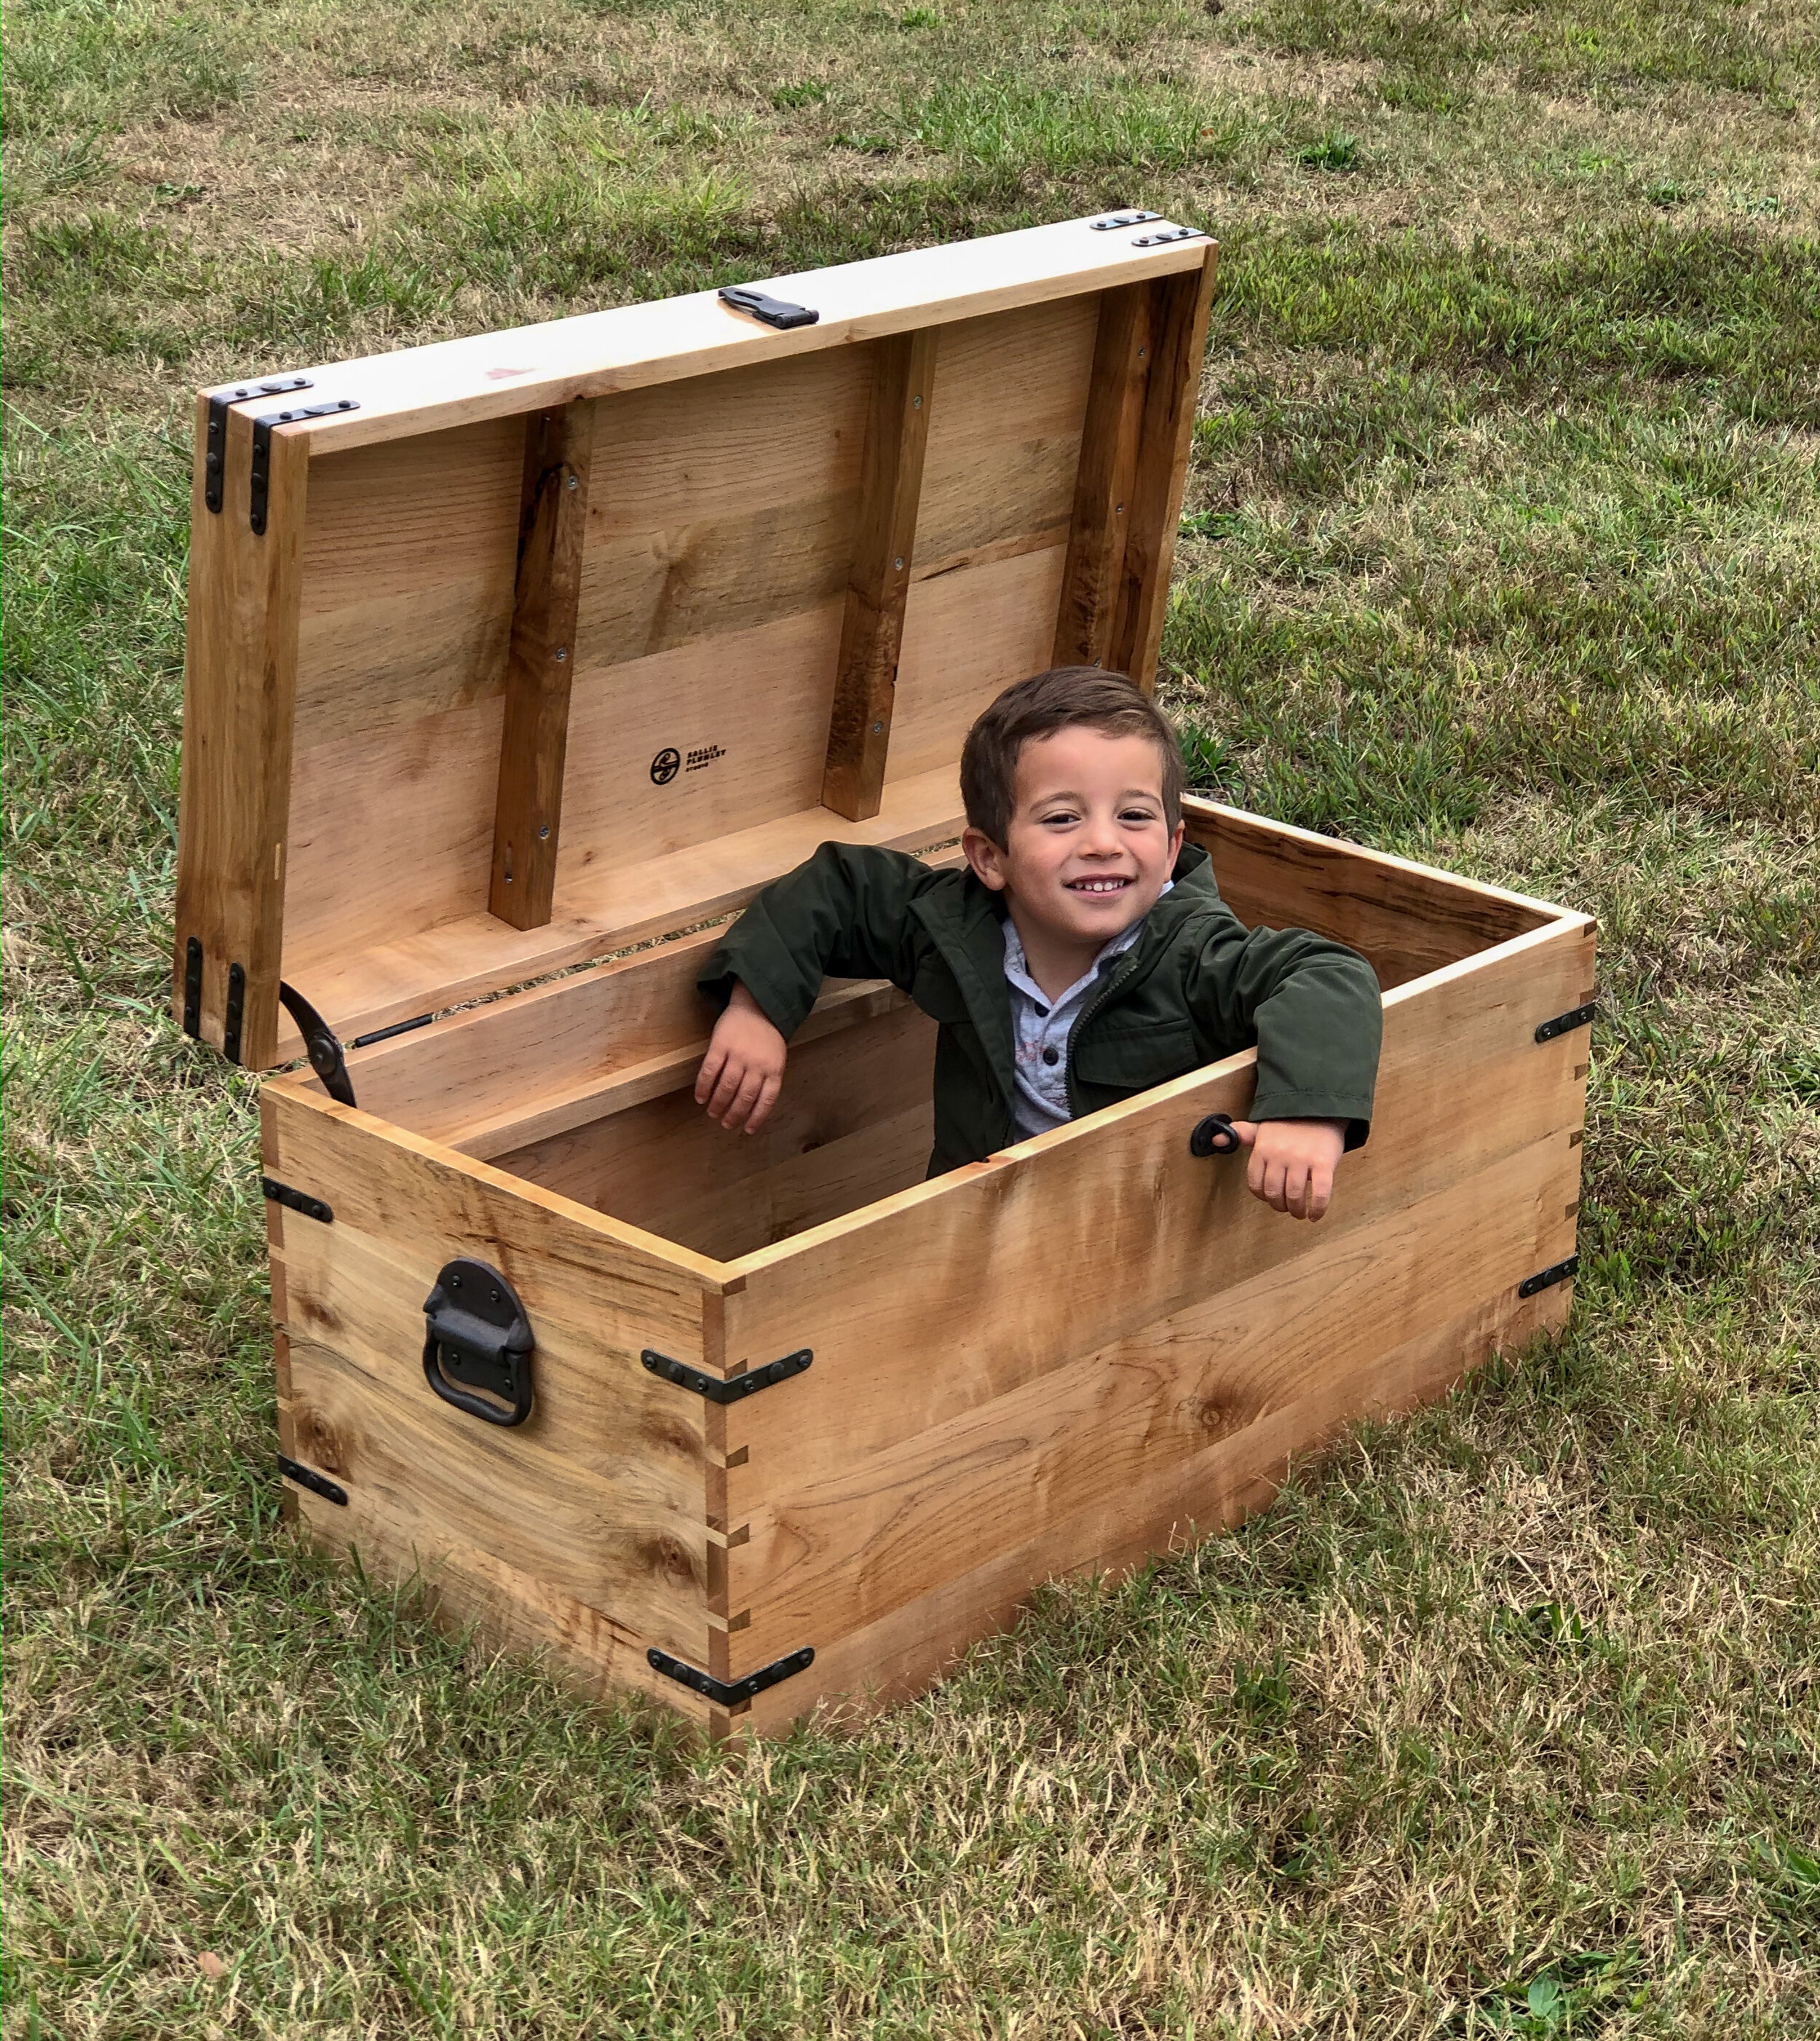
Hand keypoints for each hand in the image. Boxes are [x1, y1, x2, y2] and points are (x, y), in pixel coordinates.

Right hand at [695, 982, 786, 1132]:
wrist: (757, 1004)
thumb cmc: (767, 1036)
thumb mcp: (776, 1057)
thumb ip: (768, 1079)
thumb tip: (754, 1107)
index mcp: (774, 1069)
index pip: (766, 1100)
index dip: (756, 1117)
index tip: (747, 1130)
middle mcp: (757, 1064)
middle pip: (744, 1097)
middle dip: (734, 1115)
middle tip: (725, 1124)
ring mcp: (738, 1054)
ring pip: (726, 1087)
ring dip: (718, 1104)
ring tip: (713, 1113)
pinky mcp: (720, 1045)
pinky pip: (710, 1071)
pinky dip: (703, 1087)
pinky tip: (700, 1097)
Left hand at [1229, 1117, 1347, 1220]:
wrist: (1321, 1108)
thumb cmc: (1290, 1124)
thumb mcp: (1263, 1127)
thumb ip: (1242, 1135)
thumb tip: (1216, 1139)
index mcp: (1263, 1149)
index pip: (1256, 1184)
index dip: (1263, 1196)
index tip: (1271, 1198)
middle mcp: (1279, 1155)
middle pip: (1274, 1193)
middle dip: (1280, 1206)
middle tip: (1287, 1208)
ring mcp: (1302, 1159)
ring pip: (1294, 1196)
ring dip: (1296, 1210)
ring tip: (1300, 1212)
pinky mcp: (1323, 1163)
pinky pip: (1320, 1193)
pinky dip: (1318, 1208)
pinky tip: (1315, 1215)